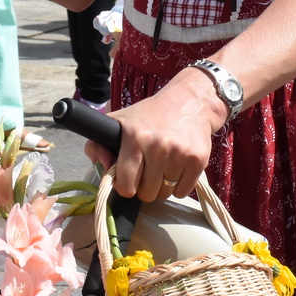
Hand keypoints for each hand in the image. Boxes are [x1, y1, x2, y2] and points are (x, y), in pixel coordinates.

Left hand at [90, 70, 225, 202]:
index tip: (127, 178)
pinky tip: (176, 167)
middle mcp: (158, 146)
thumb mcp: (119, 121)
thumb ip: (97, 144)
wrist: (189, 102)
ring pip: (165, 193)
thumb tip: (102, 167)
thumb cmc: (149, 115)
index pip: (125, 184)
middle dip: (144, 186)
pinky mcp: (198, 160)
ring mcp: (180, 154)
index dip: (124, 185)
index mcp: (134, 137)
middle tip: (147, 170)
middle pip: (146, 194)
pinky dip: (179, 186)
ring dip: (162, 185)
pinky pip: (183, 192)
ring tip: (162, 166)